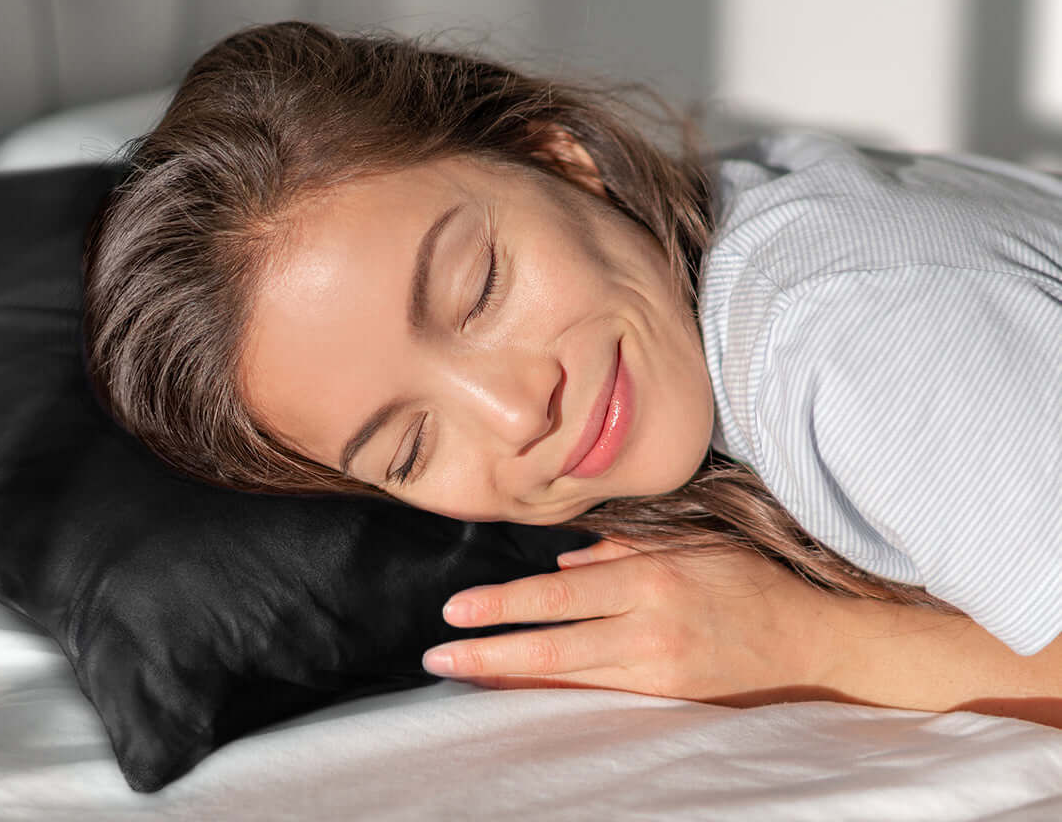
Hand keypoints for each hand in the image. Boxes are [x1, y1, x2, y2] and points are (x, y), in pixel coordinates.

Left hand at [422, 539, 849, 704]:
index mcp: (650, 580)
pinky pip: (596, 693)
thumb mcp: (685, 546)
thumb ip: (619, 551)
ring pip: (568, 676)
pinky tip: (519, 688)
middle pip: (553, 644)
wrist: (808, 640)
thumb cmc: (743, 581)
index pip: (560, 596)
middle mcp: (649, 628)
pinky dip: (553, 690)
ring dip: (511, 675)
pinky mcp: (666, 698)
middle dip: (490, 652)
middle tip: (438, 656)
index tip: (456, 610)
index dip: (504, 604)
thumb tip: (560, 566)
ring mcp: (657, 670)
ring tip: (462, 673)